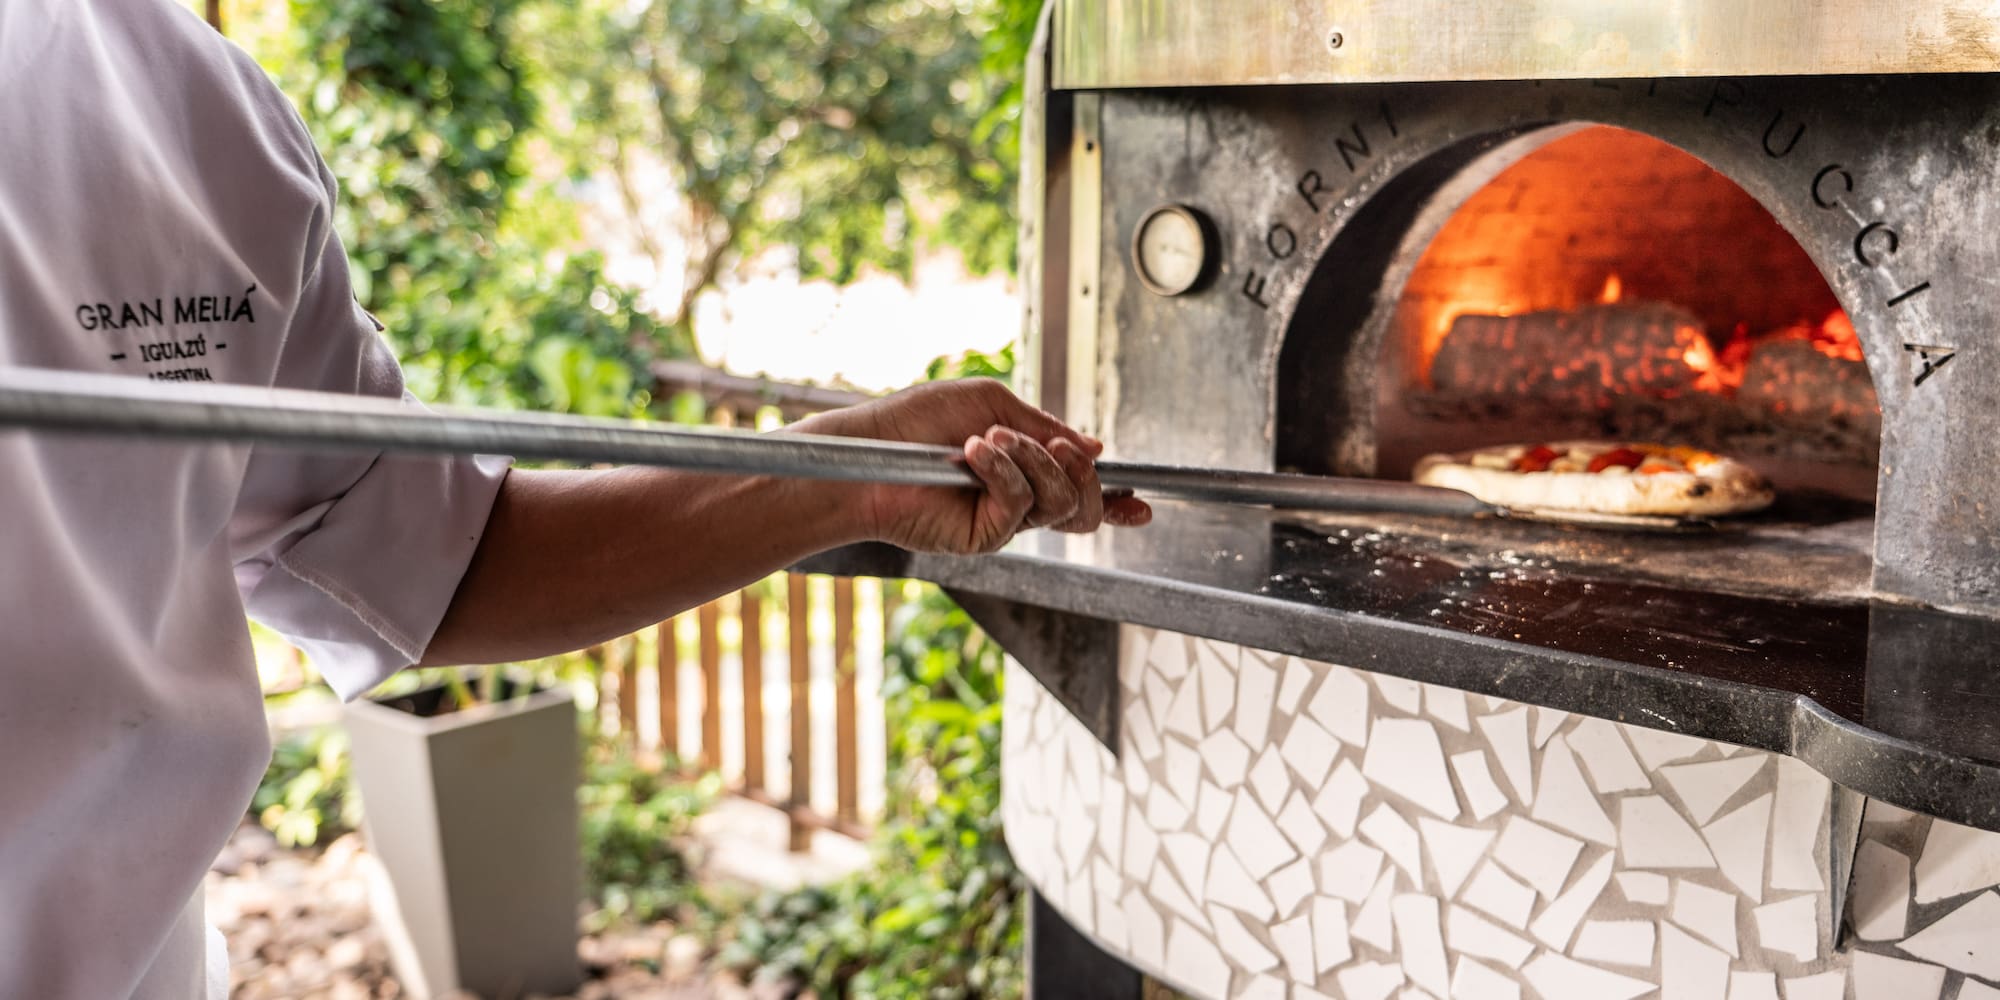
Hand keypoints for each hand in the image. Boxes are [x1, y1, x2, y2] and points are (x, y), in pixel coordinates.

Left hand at [795, 378, 1151, 553]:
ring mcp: (1002, 522)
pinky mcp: (982, 536)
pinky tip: (975, 452)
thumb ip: (1045, 426)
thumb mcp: (990, 404)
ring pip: (1062, 505)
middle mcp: (1018, 501)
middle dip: (1083, 472)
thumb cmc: (915, 422)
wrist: (867, 450)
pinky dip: (1006, 471)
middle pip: (1084, 506)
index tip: (1143, 505)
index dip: (1116, 501)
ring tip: (991, 439)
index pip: (1079, 492)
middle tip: (1060, 445)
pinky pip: (1022, 506)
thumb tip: (1096, 447)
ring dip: (1037, 462)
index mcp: (1023, 470)